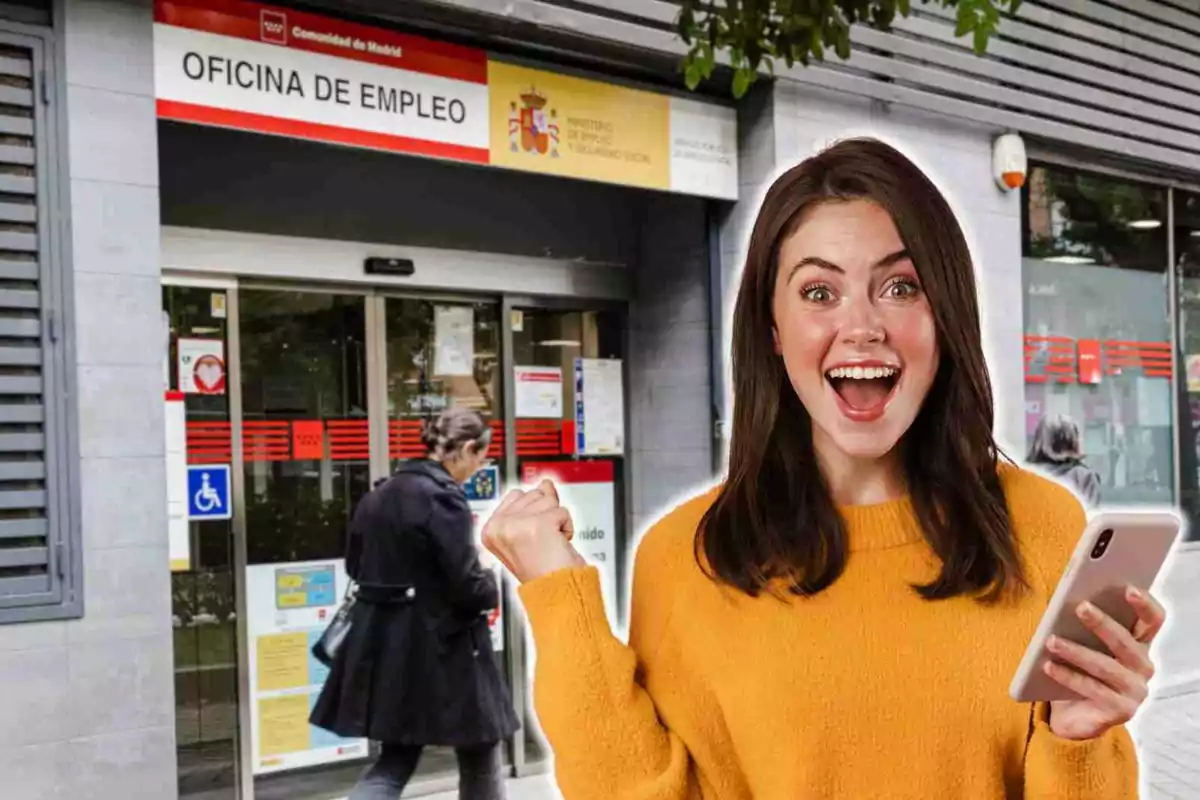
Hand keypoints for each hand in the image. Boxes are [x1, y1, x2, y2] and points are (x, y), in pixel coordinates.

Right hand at [482, 479, 585, 583]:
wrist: (556, 593)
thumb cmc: (543, 571)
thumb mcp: (528, 533)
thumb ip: (532, 504)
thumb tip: (544, 483)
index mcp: (490, 530)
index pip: (516, 495)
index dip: (532, 511)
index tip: (532, 532)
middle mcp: (499, 526)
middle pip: (533, 494)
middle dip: (545, 515)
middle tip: (542, 542)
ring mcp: (517, 524)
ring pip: (548, 500)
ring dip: (556, 522)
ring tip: (549, 544)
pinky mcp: (538, 524)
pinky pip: (562, 511)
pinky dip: (567, 527)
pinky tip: (558, 544)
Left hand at [1043, 586, 1166, 739]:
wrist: (1073, 715)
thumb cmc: (1080, 670)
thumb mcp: (1084, 644)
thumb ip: (1085, 624)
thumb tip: (1071, 599)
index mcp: (1139, 644)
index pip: (1153, 620)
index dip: (1145, 604)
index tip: (1128, 588)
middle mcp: (1143, 667)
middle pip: (1126, 642)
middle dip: (1102, 623)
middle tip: (1080, 607)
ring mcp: (1135, 691)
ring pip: (1105, 666)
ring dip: (1076, 651)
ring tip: (1051, 640)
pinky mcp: (1121, 710)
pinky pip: (1092, 689)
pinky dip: (1068, 676)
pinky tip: (1048, 666)